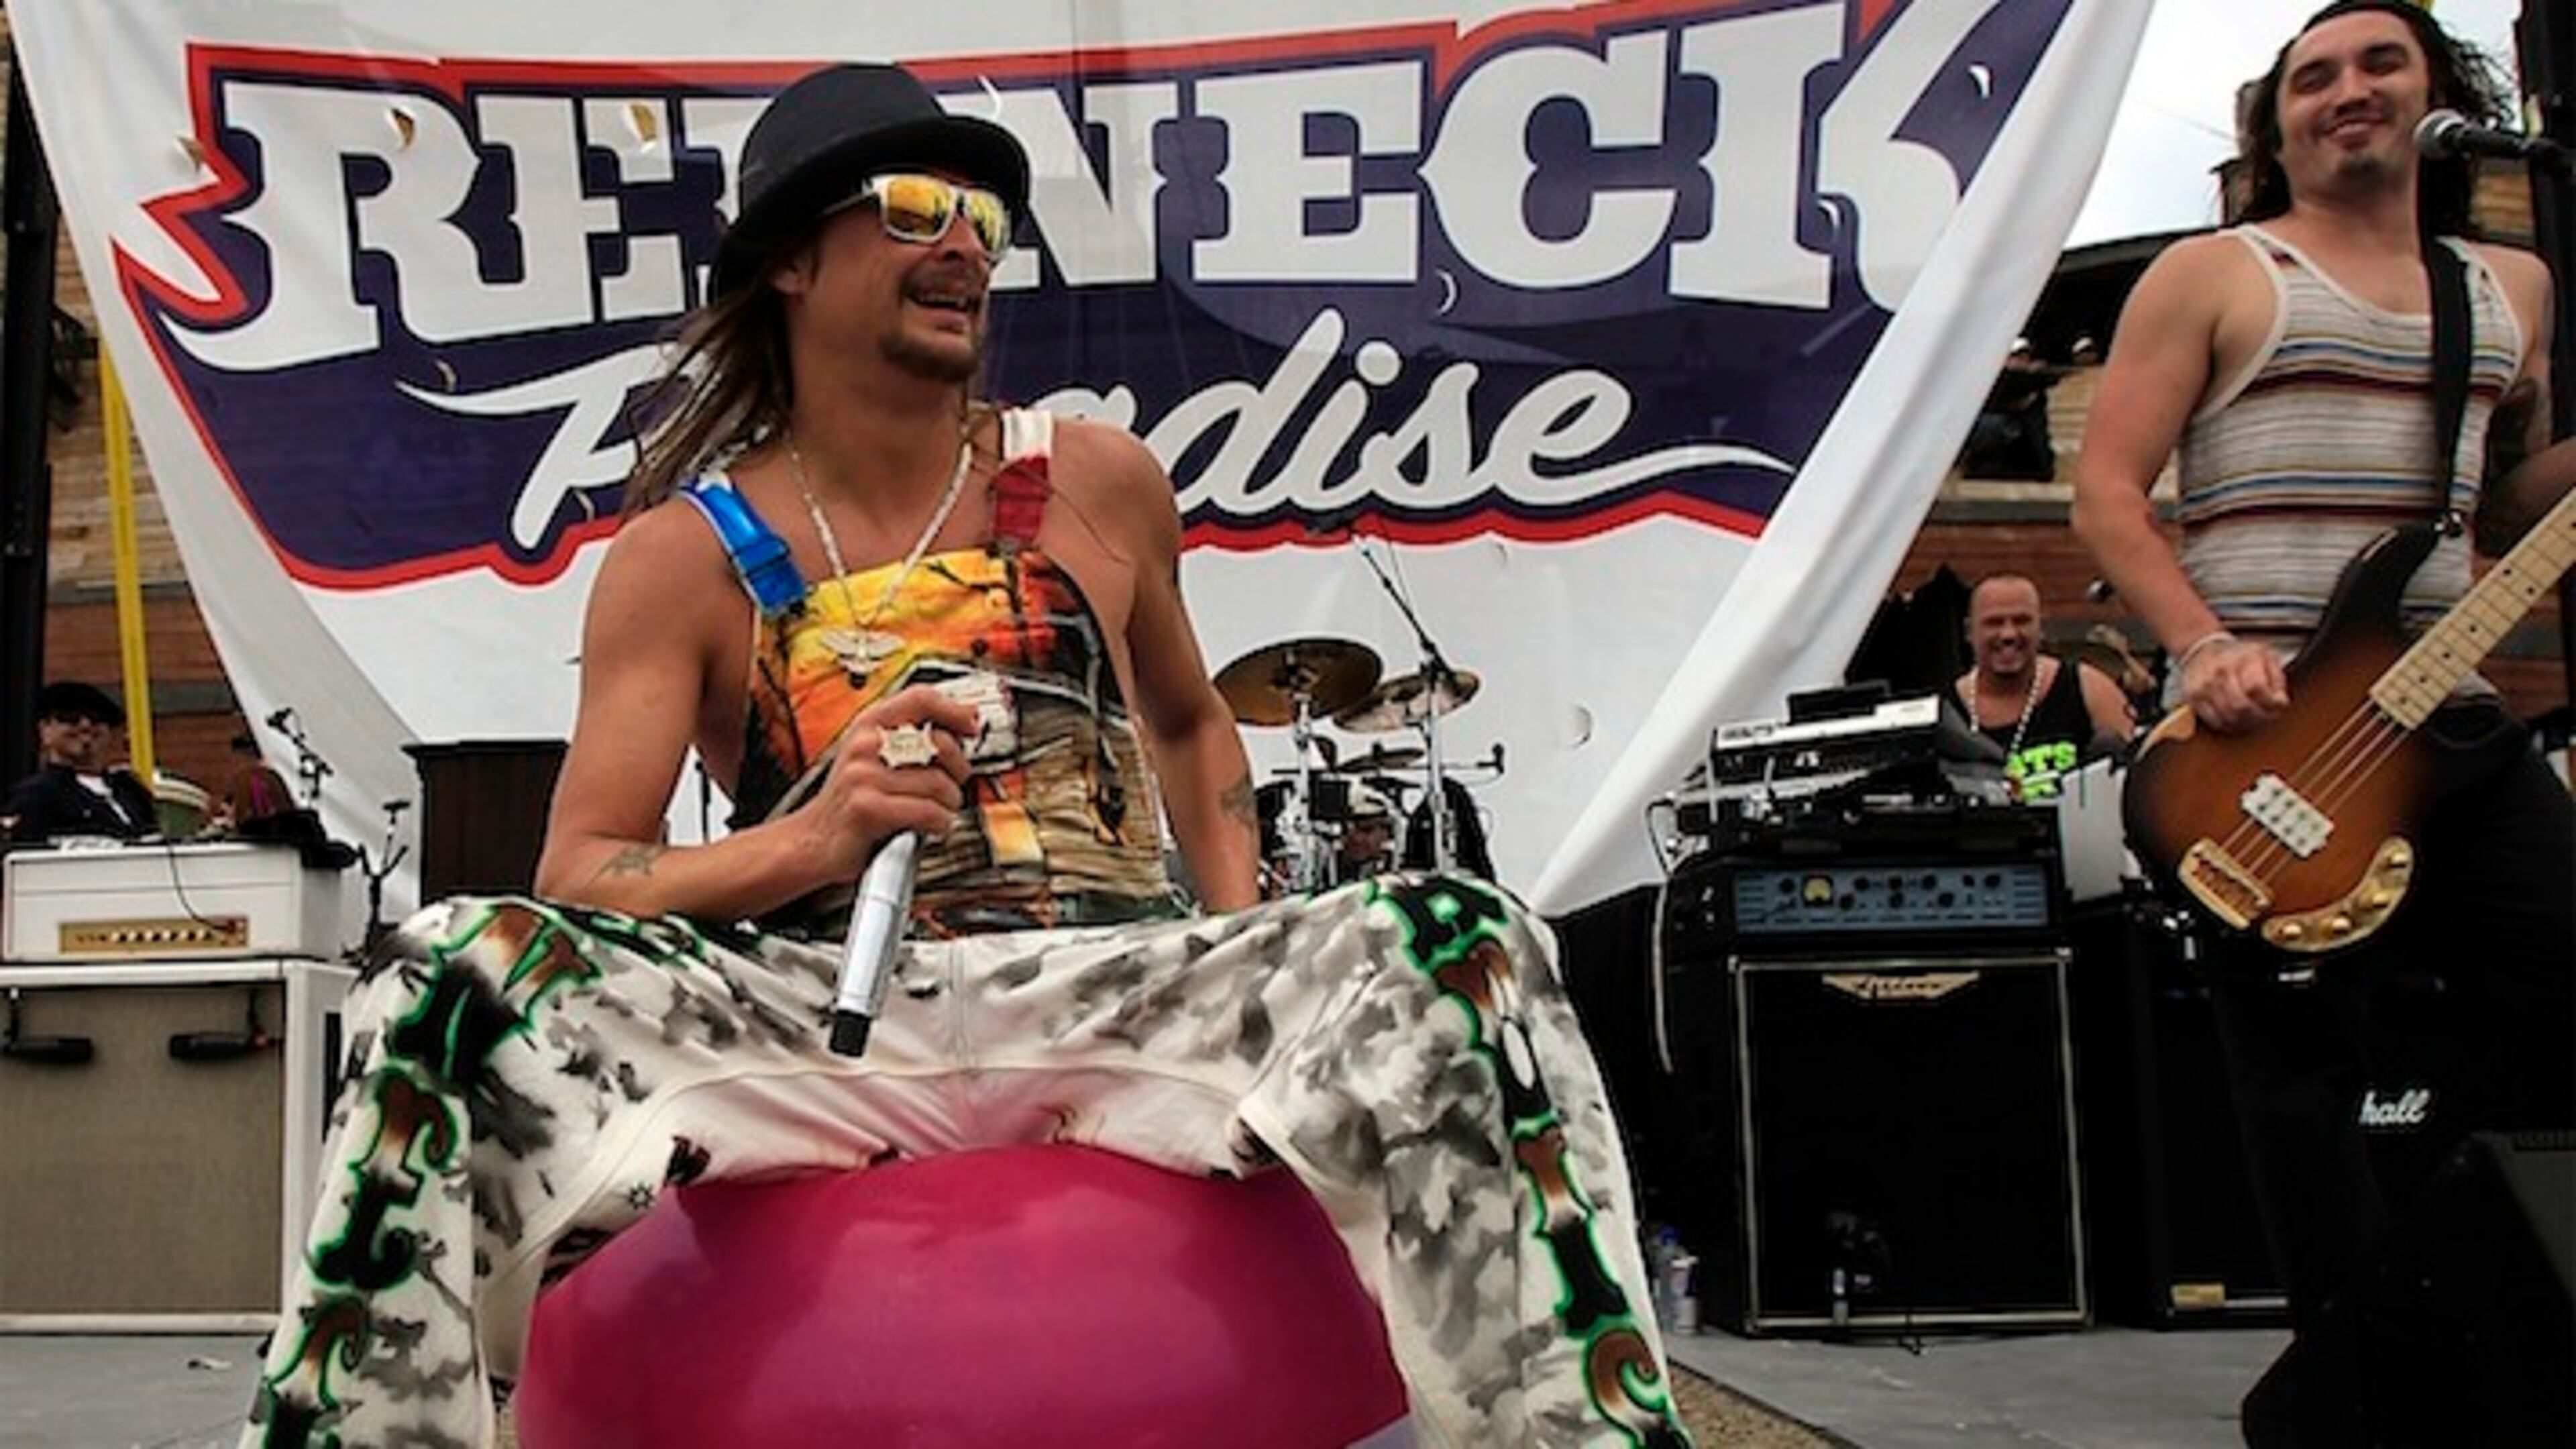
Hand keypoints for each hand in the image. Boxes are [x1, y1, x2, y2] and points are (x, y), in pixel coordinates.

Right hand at [799, 685, 981, 877]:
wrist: (812, 842)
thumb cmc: (851, 802)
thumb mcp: (874, 757)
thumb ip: (911, 738)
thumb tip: (967, 718)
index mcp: (869, 725)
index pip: (921, 698)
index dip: (955, 710)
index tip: (972, 726)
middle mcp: (865, 745)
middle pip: (940, 742)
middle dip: (959, 770)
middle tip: (953, 785)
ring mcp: (863, 776)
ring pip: (939, 784)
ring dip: (949, 804)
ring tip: (937, 811)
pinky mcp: (867, 808)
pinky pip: (929, 812)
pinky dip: (940, 824)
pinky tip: (931, 827)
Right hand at [2181, 635, 2289, 733]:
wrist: (2201, 649)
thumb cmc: (2238, 656)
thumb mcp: (2265, 657)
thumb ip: (2277, 679)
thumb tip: (2280, 702)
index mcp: (2243, 659)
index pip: (2256, 687)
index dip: (2270, 702)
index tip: (2277, 706)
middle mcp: (2221, 671)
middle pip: (2241, 705)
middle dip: (2258, 716)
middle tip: (2266, 716)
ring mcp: (2205, 685)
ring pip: (2228, 716)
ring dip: (2244, 723)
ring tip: (2252, 717)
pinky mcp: (2194, 697)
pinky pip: (2214, 720)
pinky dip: (2228, 724)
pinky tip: (2236, 718)